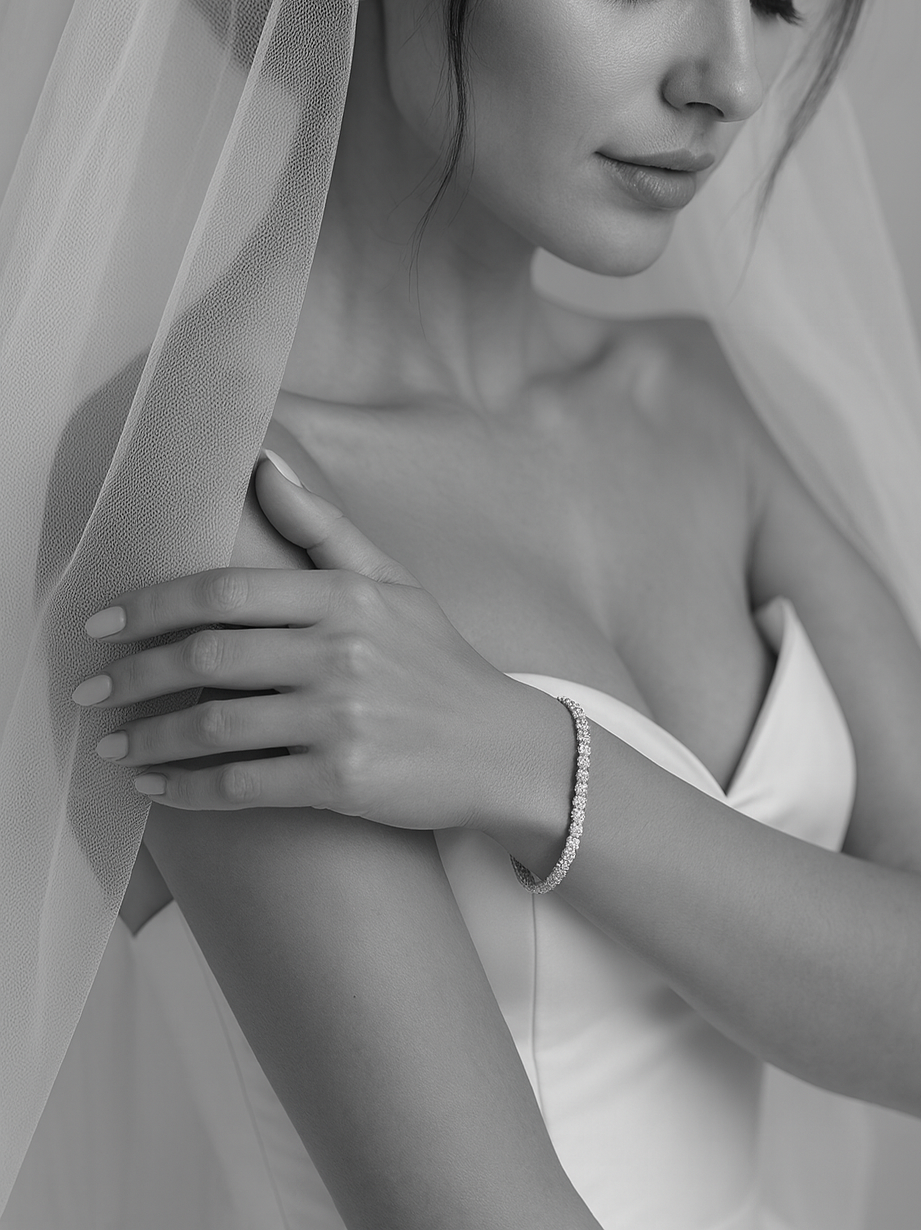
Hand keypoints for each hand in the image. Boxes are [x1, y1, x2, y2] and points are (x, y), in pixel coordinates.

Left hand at [77, 453, 535, 830]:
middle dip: (134, 672)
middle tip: (89, 688)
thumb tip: (262, 461)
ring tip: (110, 744)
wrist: (500, 748)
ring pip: (213, 723)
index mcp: (345, 596)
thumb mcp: (392, 582)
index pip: (226, 591)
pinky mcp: (342, 780)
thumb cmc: (437, 662)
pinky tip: (157, 786)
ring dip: (147, 736)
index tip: (102, 623)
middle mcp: (340, 651)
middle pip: (207, 654)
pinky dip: (187, 789)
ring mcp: (341, 718)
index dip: (151, 604)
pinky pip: (241, 785)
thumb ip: (323, 526)